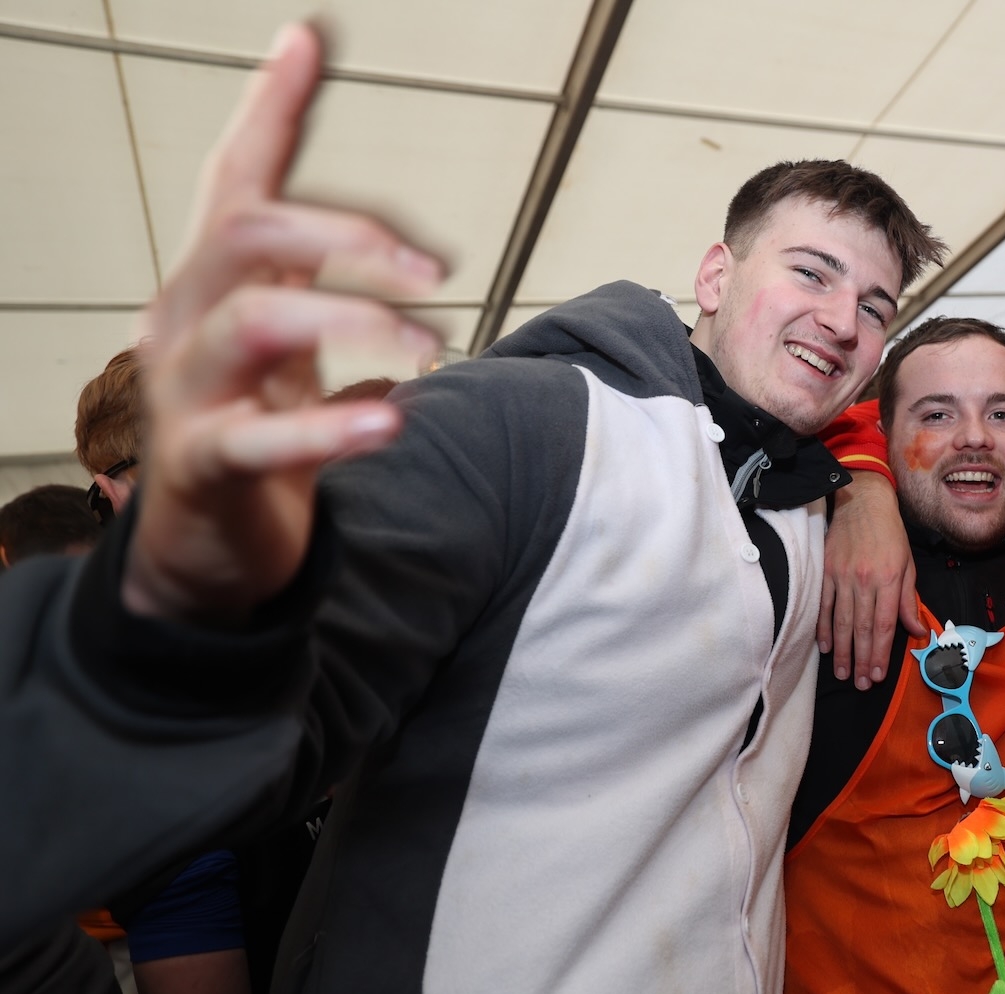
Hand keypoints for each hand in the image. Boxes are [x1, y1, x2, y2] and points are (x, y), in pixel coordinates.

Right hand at [126, 24, 443, 623]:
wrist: (209, 550)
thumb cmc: (254, 432)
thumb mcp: (288, 347)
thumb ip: (319, 290)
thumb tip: (392, 246)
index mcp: (212, 284)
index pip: (234, 179)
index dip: (268, 112)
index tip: (304, 43)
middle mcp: (186, 321)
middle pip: (250, 233)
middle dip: (350, 237)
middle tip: (437, 275)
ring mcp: (186, 392)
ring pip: (256, 321)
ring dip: (356, 320)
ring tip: (429, 348)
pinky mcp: (203, 464)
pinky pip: (260, 437)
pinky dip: (329, 427)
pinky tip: (389, 419)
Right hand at [818, 471, 923, 689]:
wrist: (862, 501)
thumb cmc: (890, 534)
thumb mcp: (908, 564)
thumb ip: (909, 600)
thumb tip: (917, 632)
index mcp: (889, 579)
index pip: (884, 624)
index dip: (880, 653)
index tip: (877, 675)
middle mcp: (865, 580)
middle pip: (862, 628)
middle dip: (861, 660)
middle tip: (859, 684)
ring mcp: (843, 576)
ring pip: (841, 621)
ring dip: (841, 651)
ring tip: (842, 673)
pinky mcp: (826, 571)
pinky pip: (824, 606)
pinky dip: (824, 628)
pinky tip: (825, 647)